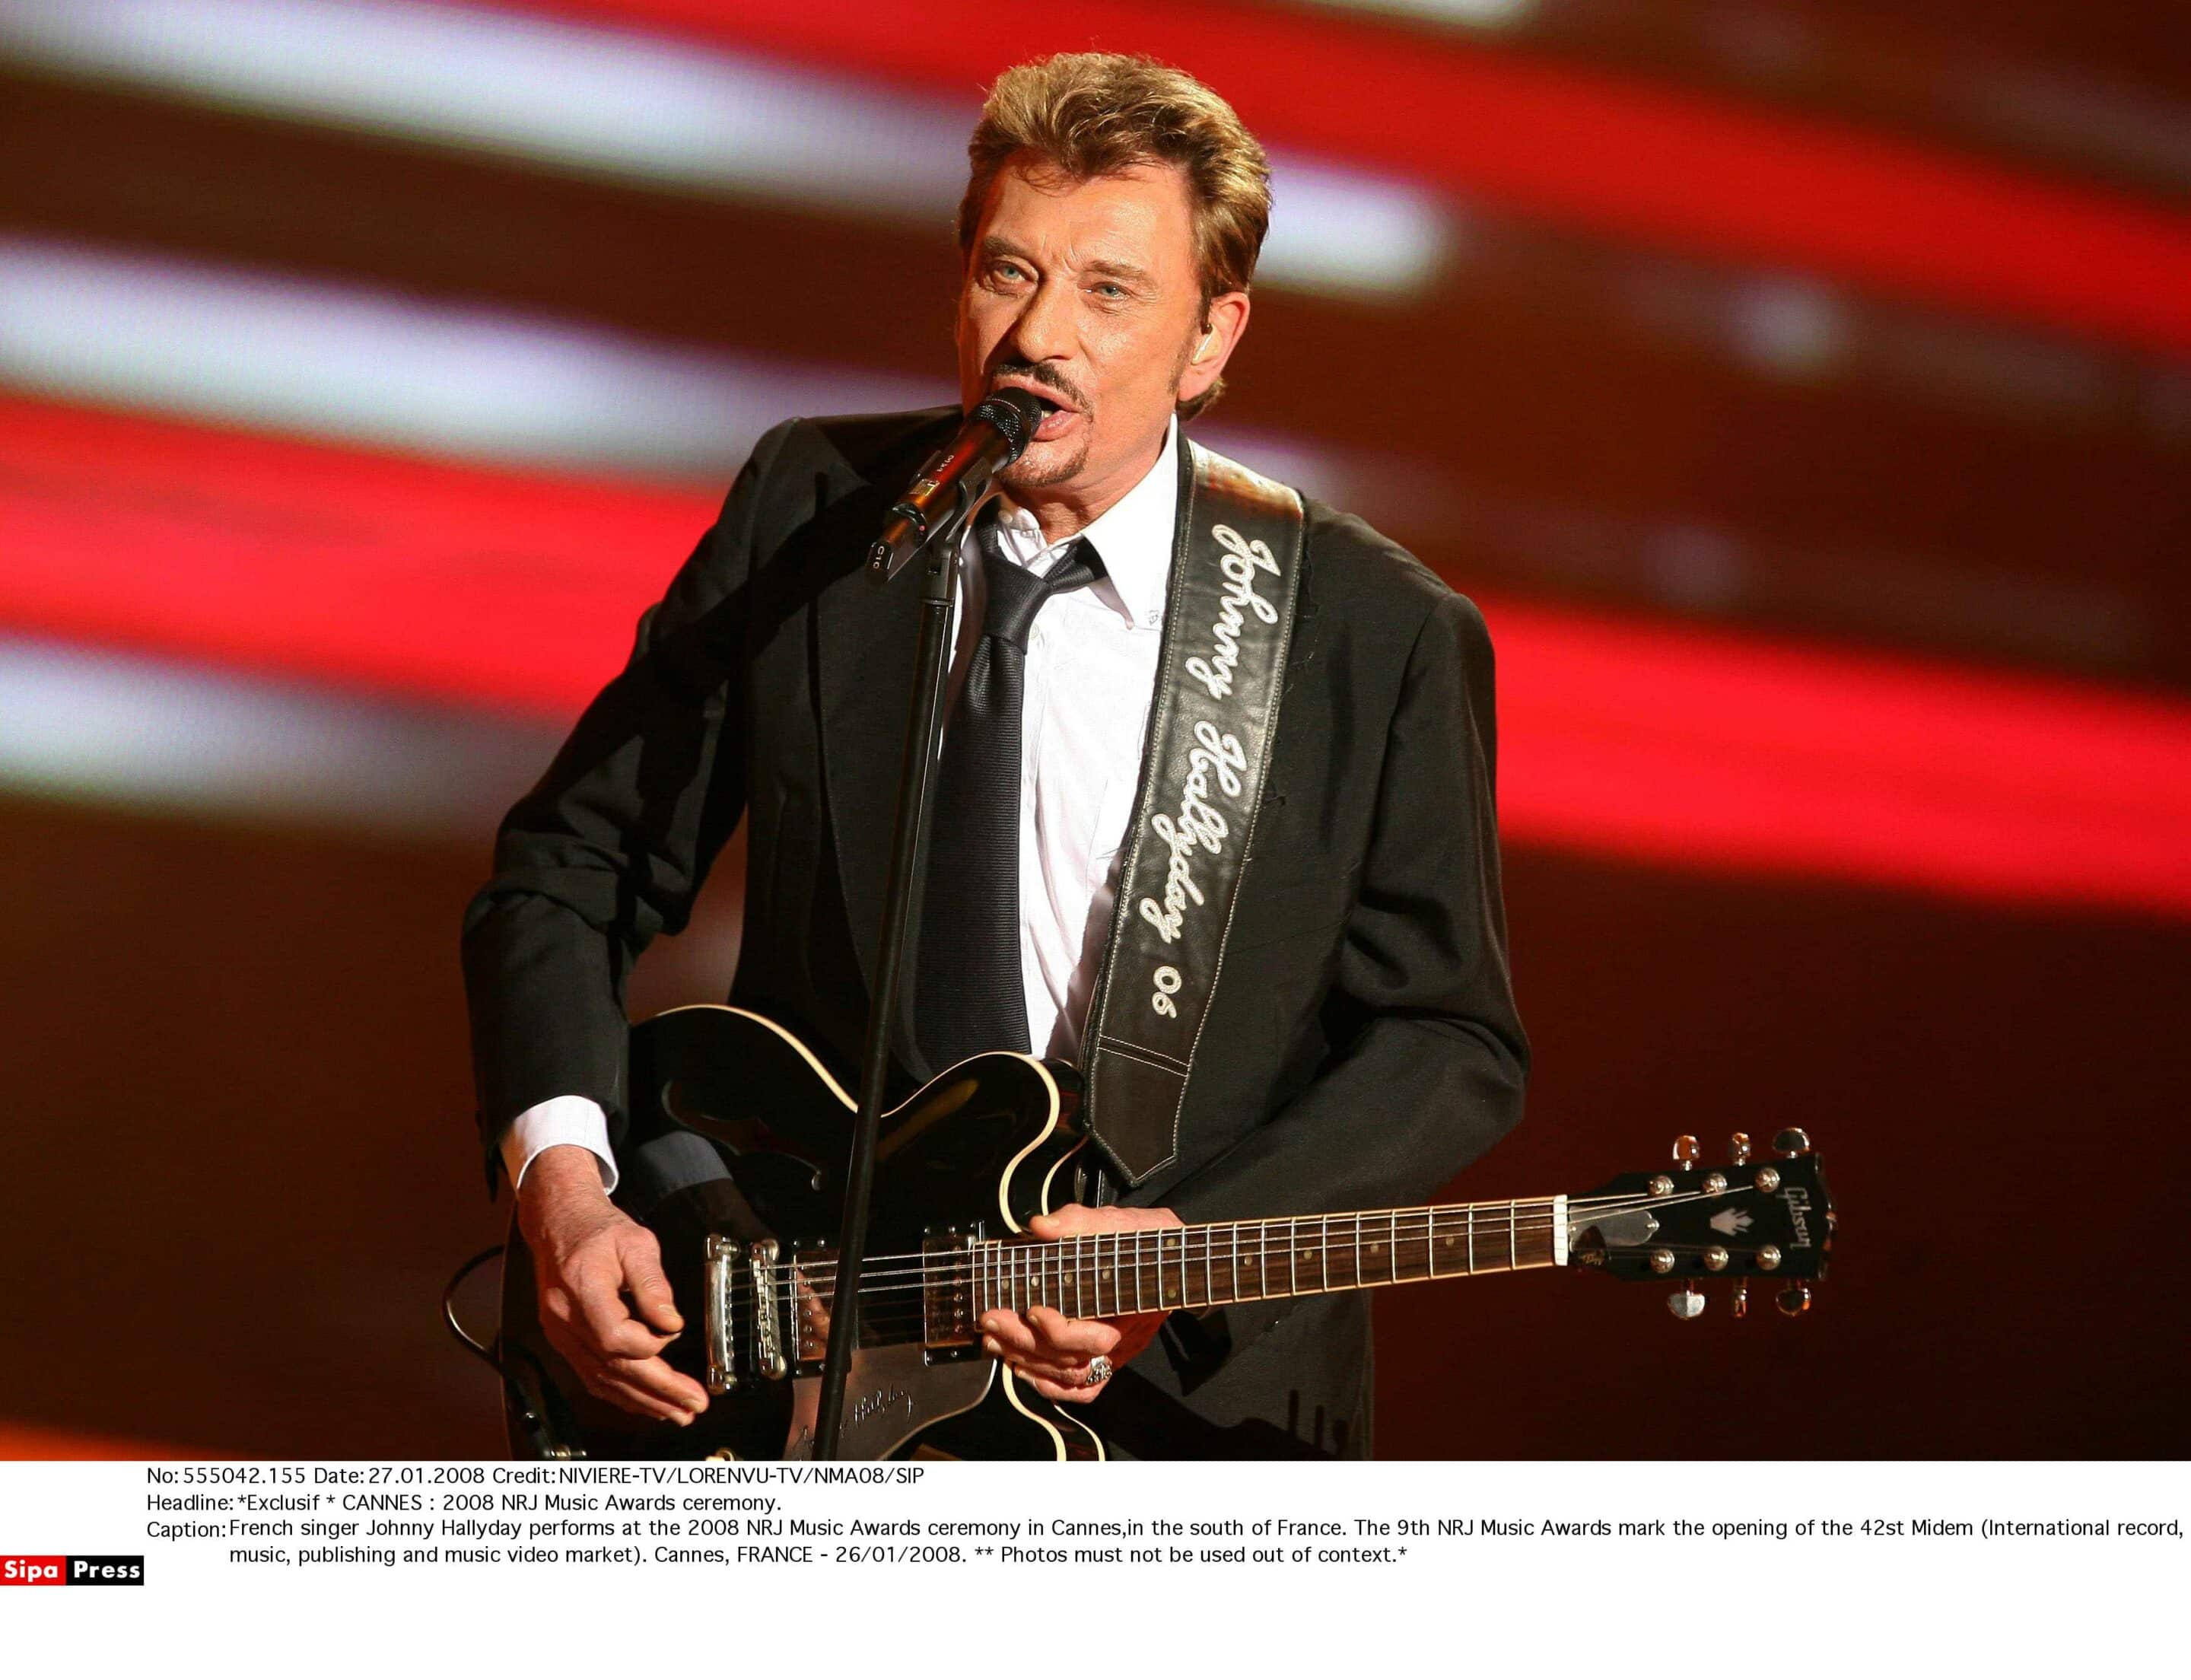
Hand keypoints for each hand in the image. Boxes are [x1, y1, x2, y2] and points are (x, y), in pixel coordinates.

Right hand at [516, 1145, 709, 1425]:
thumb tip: (672, 1323)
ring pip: (601, 1378)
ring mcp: (560, 1332)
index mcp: (582, 1287)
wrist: (558, 1224)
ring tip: (676, 1413)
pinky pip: (590, 1374)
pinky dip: (619, 1392)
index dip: (649, 1345)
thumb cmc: (599, 1230)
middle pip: (612, 1366)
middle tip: (692, 1405)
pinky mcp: (563, 1339)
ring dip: (641, 1401)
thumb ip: (654, 1284)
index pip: (614, 1336)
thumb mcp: (636, 1242)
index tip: (674, 1335)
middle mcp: (565, 1317)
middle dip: (657, 1391)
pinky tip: (643, 1402)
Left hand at [979, 1203, 1183, 1403]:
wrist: (1177, 1258)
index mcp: (1131, 1311)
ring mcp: (1115, 1354)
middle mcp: (1122, 1340)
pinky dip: (1049, 1385)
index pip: (1093, 1339)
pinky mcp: (1107, 1359)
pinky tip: (1021, 1368)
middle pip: (1072, 1360)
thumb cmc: (1150, 1240)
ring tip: (993, 1338)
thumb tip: (1040, 1226)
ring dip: (1026, 1360)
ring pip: (1068, 1375)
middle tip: (991, 1319)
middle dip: (1025, 1342)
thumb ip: (1079, 1222)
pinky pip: (1081, 1388)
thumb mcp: (1121, 1222)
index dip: (1058, 1331)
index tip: (1032, 1309)